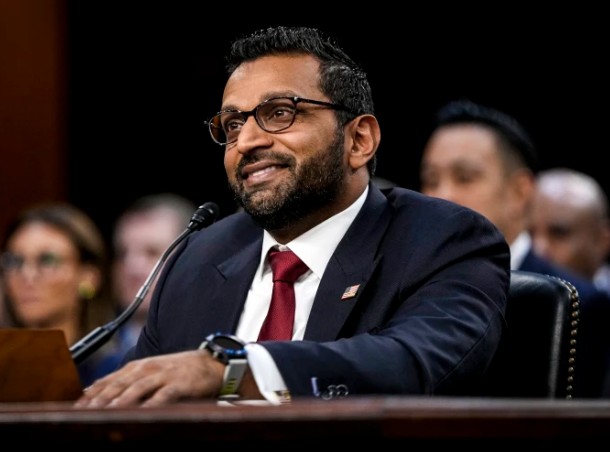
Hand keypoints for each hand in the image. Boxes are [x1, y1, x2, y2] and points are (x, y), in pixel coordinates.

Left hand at [74, 350, 224, 407]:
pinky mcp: (179, 383)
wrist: (209, 364)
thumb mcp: (148, 372)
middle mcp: (146, 369)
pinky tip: (144, 412)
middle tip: (82, 413)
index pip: (107, 381)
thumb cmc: (176, 372)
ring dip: (120, 401)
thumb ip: (124, 381)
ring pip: (137, 388)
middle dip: (99, 399)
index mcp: (136, 367)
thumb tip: (93, 392)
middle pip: (118, 384)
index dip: (90, 394)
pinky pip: (163, 395)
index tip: (73, 408)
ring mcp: (163, 375)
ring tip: (106, 413)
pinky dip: (152, 403)